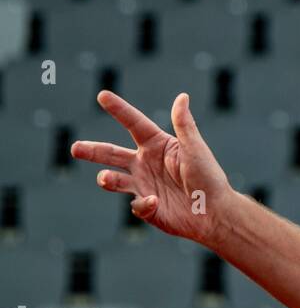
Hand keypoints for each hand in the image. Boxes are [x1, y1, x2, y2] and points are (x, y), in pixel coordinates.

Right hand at [70, 90, 235, 245]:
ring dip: (107, 179)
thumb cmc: (209, 177)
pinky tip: (155, 202)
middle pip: (111, 154)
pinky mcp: (147, 207)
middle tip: (74, 148)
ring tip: (105, 178)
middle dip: (92, 150)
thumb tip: (182, 96)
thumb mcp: (195, 149)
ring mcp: (144, 185)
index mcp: (157, 145)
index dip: (119, 109)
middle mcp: (145, 164)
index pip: (134, 123)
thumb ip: (184, 125)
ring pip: (114, 180)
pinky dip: (142, 204)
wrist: (215, 212)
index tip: (102, 94)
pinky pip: (136, 205)